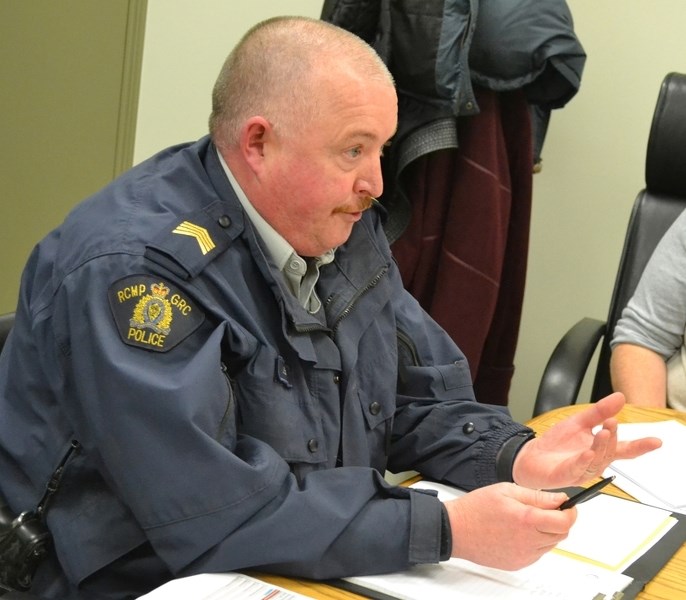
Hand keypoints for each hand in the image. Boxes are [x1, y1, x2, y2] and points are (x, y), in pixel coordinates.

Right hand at [444, 483, 575, 569]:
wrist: (456, 530)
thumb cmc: (476, 508)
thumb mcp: (506, 490)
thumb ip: (536, 495)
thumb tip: (559, 499)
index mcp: (526, 519)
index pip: (565, 521)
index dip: (571, 512)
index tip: (568, 506)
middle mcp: (528, 541)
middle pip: (561, 534)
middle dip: (559, 521)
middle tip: (545, 510)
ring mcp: (523, 555)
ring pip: (550, 544)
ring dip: (547, 532)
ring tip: (526, 520)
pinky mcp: (518, 564)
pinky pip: (537, 553)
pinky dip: (535, 543)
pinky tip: (518, 532)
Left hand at [512, 392, 661, 488]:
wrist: (530, 456)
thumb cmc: (556, 444)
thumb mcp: (578, 422)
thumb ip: (599, 412)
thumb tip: (620, 397)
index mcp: (599, 450)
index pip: (623, 449)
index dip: (640, 446)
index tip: (655, 441)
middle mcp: (593, 462)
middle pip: (610, 454)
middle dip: (613, 439)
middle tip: (611, 423)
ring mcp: (580, 471)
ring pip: (597, 462)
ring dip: (601, 447)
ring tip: (603, 432)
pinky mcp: (565, 475)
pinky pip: (577, 470)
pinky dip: (583, 461)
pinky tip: (587, 453)